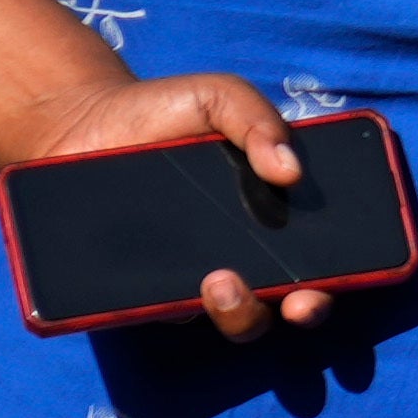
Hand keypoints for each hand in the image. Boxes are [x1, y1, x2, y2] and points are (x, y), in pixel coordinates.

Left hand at [0, 71, 362, 340]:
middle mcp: (244, 253)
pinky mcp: (145, 291)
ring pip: (236, 320)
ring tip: (218, 281)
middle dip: (304, 310)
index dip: (338, 278)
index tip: (338, 279)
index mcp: (272, 213)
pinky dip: (170, 311)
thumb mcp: (219, 97)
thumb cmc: (161, 110)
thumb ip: (258, 120)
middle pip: (289, 303)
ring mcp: (195, 277)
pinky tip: (162, 287)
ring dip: (242, 315)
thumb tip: (292, 170)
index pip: (322, 256)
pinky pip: (165, 314)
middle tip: (296, 301)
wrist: (79, 123)